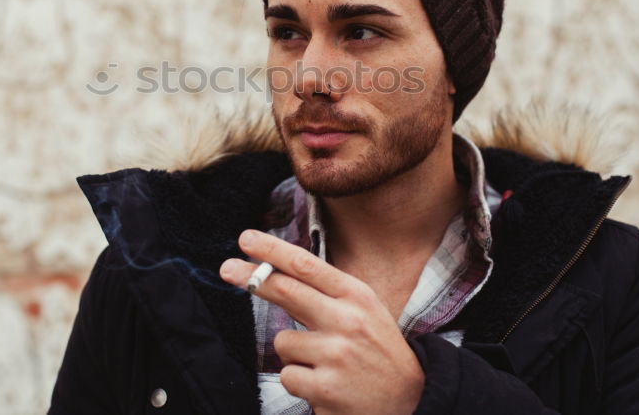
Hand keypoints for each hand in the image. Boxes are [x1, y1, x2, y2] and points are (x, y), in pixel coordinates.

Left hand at [220, 230, 424, 414]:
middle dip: (251, 277)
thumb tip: (276, 272)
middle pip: (286, 290)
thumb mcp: (362, 310)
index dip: (272, 250)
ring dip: (295, 354)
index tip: (246, 239)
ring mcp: (336, 354)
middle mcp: (347, 320)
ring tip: (324, 363)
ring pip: (282, 342)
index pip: (306, 265)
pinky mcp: (325, 387)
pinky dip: (300, 381)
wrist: (412, 400)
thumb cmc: (377, 350)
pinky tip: (325, 385)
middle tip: (227, 268)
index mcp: (356, 296)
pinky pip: (287, 375)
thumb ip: (324, 293)